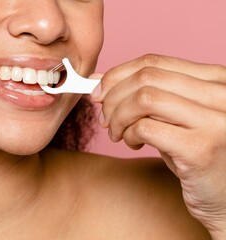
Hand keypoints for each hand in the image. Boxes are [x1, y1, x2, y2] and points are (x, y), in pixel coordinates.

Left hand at [91, 54, 225, 238]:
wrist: (224, 196)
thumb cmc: (194, 153)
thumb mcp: (172, 117)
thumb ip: (144, 95)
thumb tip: (97, 81)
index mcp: (215, 79)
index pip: (154, 62)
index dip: (117, 75)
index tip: (99, 92)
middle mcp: (221, 94)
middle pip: (146, 77)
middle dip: (113, 97)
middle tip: (105, 118)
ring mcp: (215, 120)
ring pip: (144, 99)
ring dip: (119, 117)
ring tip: (118, 133)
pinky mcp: (201, 148)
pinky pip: (146, 128)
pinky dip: (128, 134)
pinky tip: (132, 144)